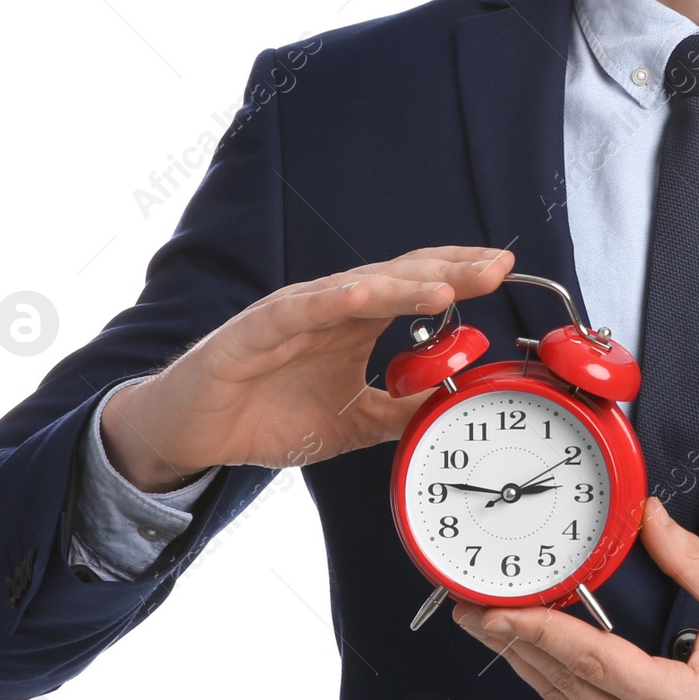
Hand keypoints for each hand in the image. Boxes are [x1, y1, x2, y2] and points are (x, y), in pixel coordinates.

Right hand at [101, 245, 515, 490]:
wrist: (194, 433)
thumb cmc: (267, 416)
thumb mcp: (353, 423)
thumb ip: (402, 408)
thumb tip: (456, 400)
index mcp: (354, 322)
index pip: (415, 286)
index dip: (458, 276)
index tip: (503, 269)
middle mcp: (329, 308)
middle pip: (397, 278)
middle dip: (449, 271)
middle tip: (496, 266)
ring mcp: (292, 314)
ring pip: (355, 289)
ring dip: (403, 286)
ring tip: (448, 287)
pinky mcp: (253, 331)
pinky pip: (297, 310)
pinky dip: (331, 300)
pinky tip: (364, 294)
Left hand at [453, 496, 698, 699]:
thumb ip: (691, 560)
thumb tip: (649, 517)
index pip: (590, 662)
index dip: (540, 632)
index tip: (499, 611)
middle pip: (561, 685)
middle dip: (512, 643)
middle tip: (470, 609)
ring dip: (522, 662)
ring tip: (486, 626)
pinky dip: (549, 680)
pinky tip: (529, 655)